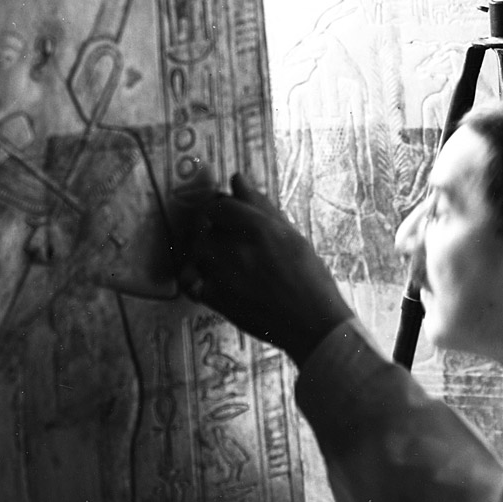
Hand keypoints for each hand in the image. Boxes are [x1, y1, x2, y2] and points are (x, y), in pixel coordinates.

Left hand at [165, 170, 350, 362]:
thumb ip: (259, 205)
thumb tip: (237, 178)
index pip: (218, 205)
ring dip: (205, 256)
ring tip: (227, 266)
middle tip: (229, 246)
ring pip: (197, 252)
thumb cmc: (309, 277)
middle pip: (203, 227)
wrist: (311, 323)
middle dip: (212, 232)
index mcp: (258, 227)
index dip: (220, 211)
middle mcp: (236, 246)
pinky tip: (213, 284)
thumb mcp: (290, 235)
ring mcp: (222, 273)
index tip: (226, 220)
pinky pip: (191, 281)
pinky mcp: (216, 298)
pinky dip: (197, 281)